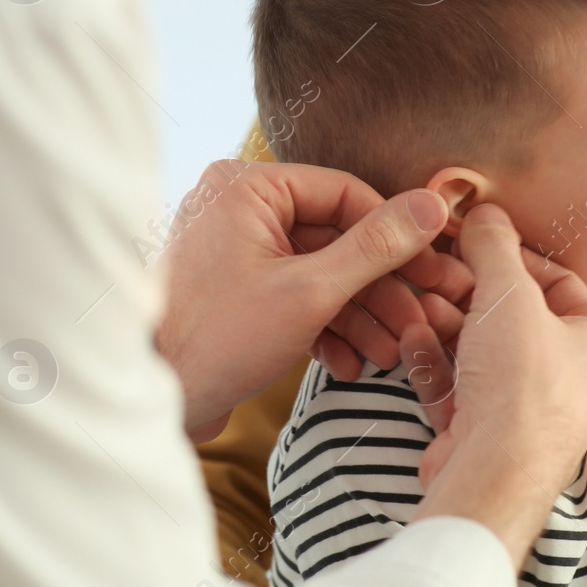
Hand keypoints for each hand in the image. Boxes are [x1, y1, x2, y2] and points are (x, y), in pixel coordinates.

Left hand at [155, 160, 462, 440]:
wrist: (151, 400)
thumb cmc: (216, 339)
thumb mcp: (310, 291)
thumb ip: (375, 247)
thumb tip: (434, 205)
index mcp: (246, 187)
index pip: (345, 193)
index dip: (397, 235)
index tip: (435, 270)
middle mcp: (237, 208)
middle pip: (335, 237)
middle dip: (380, 289)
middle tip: (424, 320)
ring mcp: (234, 251)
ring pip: (318, 273)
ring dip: (359, 316)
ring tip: (392, 355)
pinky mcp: (235, 292)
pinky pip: (293, 298)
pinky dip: (324, 329)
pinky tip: (352, 365)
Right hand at [413, 204, 586, 565]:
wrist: (491, 474)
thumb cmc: (521, 387)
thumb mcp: (508, 295)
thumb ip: (493, 246)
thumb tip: (485, 212)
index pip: (556, 279)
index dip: (510, 255)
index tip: (470, 238)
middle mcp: (569, 375)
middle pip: (510, 314)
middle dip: (465, 290)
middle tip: (431, 269)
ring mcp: (525, 406)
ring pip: (479, 347)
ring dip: (443, 322)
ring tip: (416, 302)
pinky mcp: (485, 429)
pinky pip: (458, 381)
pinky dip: (434, 359)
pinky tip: (410, 339)